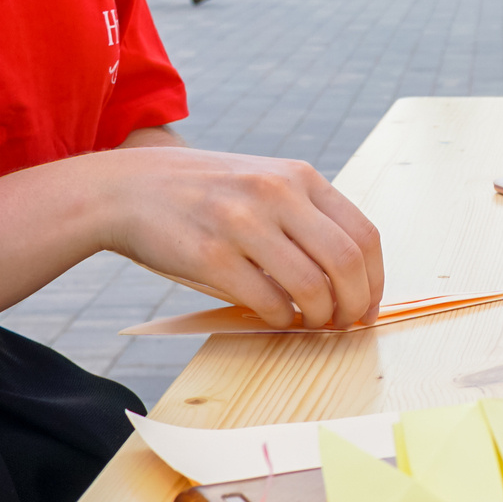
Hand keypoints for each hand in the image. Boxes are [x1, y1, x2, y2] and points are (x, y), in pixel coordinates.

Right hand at [95, 148, 384, 329]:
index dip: (375, 279)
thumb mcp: (262, 183)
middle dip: (354, 305)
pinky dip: (278, 319)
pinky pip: (266, 302)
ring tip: (309, 323)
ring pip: (312, 287)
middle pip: (347, 262)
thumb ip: (303, 217)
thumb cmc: (203, 195)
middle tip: (344, 325)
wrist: (127, 189)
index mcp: (299, 176)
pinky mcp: (211, 254)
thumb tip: (349, 281)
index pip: (363, 234)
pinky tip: (273, 317)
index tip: (367, 305)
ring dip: (318, 318)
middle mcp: (277, 193)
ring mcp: (244, 222)